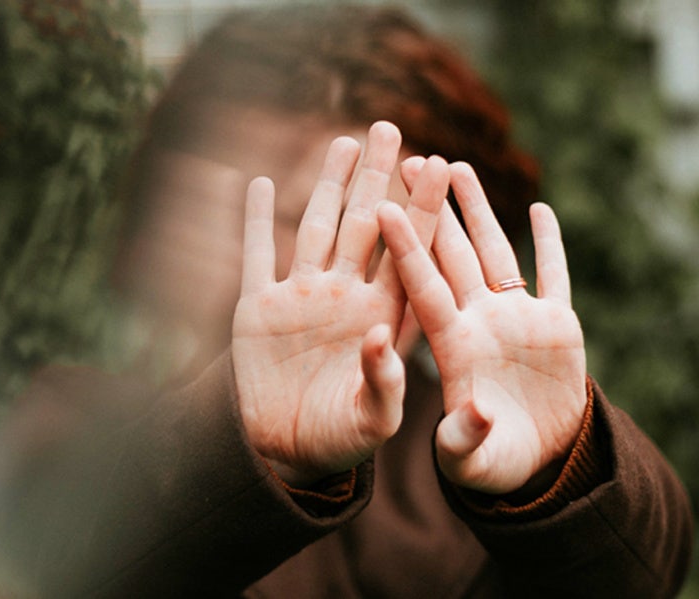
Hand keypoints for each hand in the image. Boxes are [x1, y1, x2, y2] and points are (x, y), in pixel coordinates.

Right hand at [232, 122, 449, 485]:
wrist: (286, 454)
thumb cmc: (342, 442)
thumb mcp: (373, 421)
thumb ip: (385, 383)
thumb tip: (382, 338)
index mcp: (383, 317)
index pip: (409, 253)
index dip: (423, 209)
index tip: (441, 165)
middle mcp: (347, 297)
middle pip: (367, 226)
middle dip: (379, 178)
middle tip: (392, 129)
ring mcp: (303, 299)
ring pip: (318, 228)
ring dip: (330, 185)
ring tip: (345, 141)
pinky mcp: (259, 309)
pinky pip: (257, 255)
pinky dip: (257, 220)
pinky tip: (263, 183)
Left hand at [378, 162, 587, 494]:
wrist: (535, 464)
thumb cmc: (489, 464)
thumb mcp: (470, 460)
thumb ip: (465, 437)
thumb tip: (474, 412)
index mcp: (452, 346)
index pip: (423, 287)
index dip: (406, 248)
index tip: (384, 207)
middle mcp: (479, 322)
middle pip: (451, 254)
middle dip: (434, 207)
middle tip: (411, 159)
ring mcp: (516, 320)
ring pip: (494, 251)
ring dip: (478, 210)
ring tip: (458, 166)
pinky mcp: (557, 326)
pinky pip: (553, 276)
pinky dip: (550, 244)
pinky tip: (540, 209)